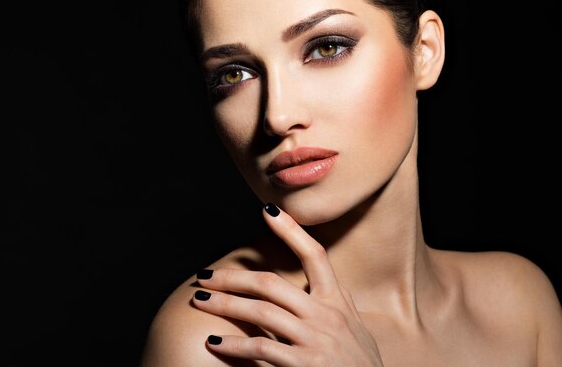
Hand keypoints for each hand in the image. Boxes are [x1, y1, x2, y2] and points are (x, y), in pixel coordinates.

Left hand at [192, 203, 383, 365]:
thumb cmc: (361, 366)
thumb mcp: (355, 329)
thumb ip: (334, 306)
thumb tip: (313, 288)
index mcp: (338, 300)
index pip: (315, 254)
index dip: (291, 230)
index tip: (268, 210)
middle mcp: (327, 314)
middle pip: (272, 284)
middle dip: (233, 278)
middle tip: (205, 276)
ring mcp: (316, 339)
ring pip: (262, 311)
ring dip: (226, 305)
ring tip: (200, 301)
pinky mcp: (305, 364)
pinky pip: (261, 348)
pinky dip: (234, 345)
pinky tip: (214, 342)